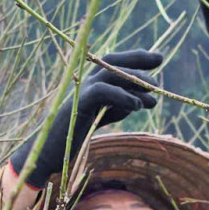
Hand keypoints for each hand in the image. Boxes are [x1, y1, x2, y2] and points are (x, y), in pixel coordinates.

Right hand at [7, 50, 162, 190]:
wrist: (48, 152)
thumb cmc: (73, 135)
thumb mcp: (103, 117)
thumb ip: (121, 106)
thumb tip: (145, 100)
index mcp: (91, 83)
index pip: (114, 62)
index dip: (136, 57)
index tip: (158, 57)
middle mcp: (85, 82)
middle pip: (113, 61)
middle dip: (138, 61)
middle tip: (159, 69)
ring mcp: (81, 91)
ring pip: (110, 73)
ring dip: (134, 80)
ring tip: (153, 92)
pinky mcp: (78, 104)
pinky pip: (102, 91)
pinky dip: (122, 95)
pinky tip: (137, 105)